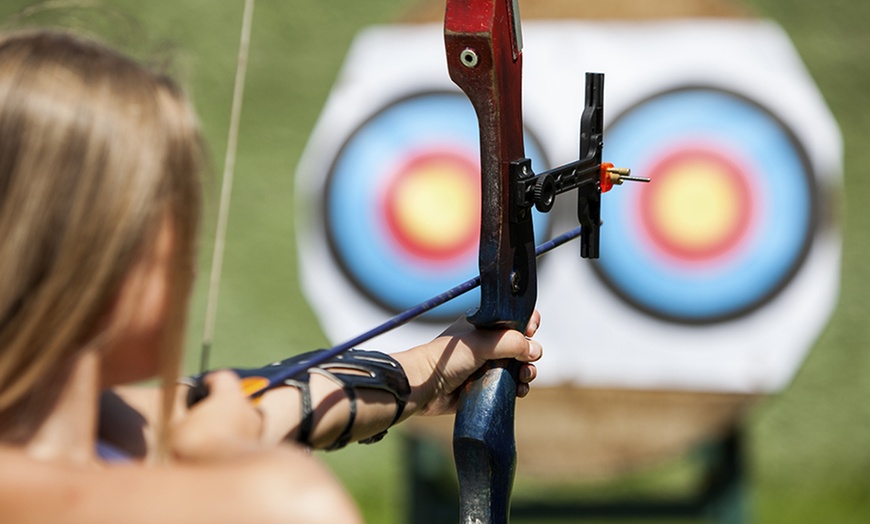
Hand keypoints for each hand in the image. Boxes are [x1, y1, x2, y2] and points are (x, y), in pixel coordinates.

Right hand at [172, 370, 264, 461]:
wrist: (225, 475)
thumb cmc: (200, 445)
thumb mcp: (177, 428)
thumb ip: (183, 420)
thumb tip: (181, 422)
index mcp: (229, 395)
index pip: (224, 377)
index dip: (211, 381)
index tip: (203, 388)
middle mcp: (248, 408)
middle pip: (234, 400)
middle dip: (220, 408)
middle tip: (203, 419)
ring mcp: (256, 429)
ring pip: (241, 421)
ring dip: (229, 427)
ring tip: (210, 441)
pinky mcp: (258, 449)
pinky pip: (244, 440)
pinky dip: (233, 444)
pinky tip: (219, 455)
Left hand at [396, 310, 542, 416]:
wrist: (425, 388)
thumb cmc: (447, 359)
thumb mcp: (481, 342)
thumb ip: (511, 342)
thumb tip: (534, 351)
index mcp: (485, 325)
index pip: (515, 319)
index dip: (528, 323)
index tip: (530, 331)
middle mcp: (488, 344)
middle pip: (522, 344)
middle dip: (531, 352)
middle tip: (527, 360)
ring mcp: (489, 365)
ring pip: (520, 366)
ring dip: (528, 372)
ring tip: (523, 377)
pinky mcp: (488, 386)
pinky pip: (512, 386)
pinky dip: (520, 388)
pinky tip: (519, 391)